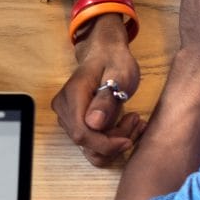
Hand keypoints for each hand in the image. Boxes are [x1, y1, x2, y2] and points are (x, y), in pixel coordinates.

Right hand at [53, 23, 146, 167]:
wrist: (105, 53)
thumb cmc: (114, 61)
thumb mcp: (119, 75)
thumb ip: (106, 99)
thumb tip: (93, 124)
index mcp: (72, 96)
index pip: (82, 133)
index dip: (105, 144)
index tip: (128, 140)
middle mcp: (64, 109)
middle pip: (86, 142)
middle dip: (114, 141)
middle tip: (136, 120)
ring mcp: (66, 117)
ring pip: (89, 146)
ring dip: (114, 142)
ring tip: (134, 122)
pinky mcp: (74, 122)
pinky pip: (92, 142)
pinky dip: (111, 140)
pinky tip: (127, 125)